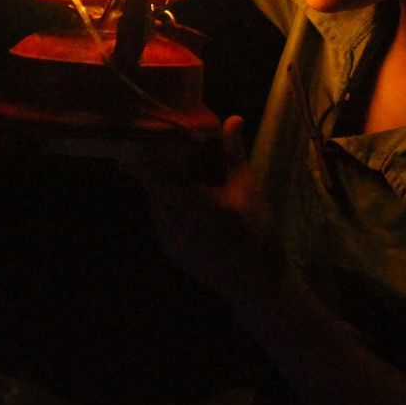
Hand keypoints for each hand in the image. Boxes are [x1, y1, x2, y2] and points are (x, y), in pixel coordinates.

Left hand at [124, 116, 282, 307]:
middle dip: (167, 162)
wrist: (256, 285)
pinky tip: (199, 200)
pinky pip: (162, 214)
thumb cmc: (255, 234)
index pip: (150, 171)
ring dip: (171, 182)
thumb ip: (232, 154)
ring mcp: (165, 236)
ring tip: (198, 174)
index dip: (149, 150)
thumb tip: (233, 119)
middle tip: (187, 149)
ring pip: (157, 197)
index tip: (156, 134)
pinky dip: (174, 201)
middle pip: (153, 181)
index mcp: (189, 205)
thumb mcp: (246, 190)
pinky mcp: (167, 246)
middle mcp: (169, 222)